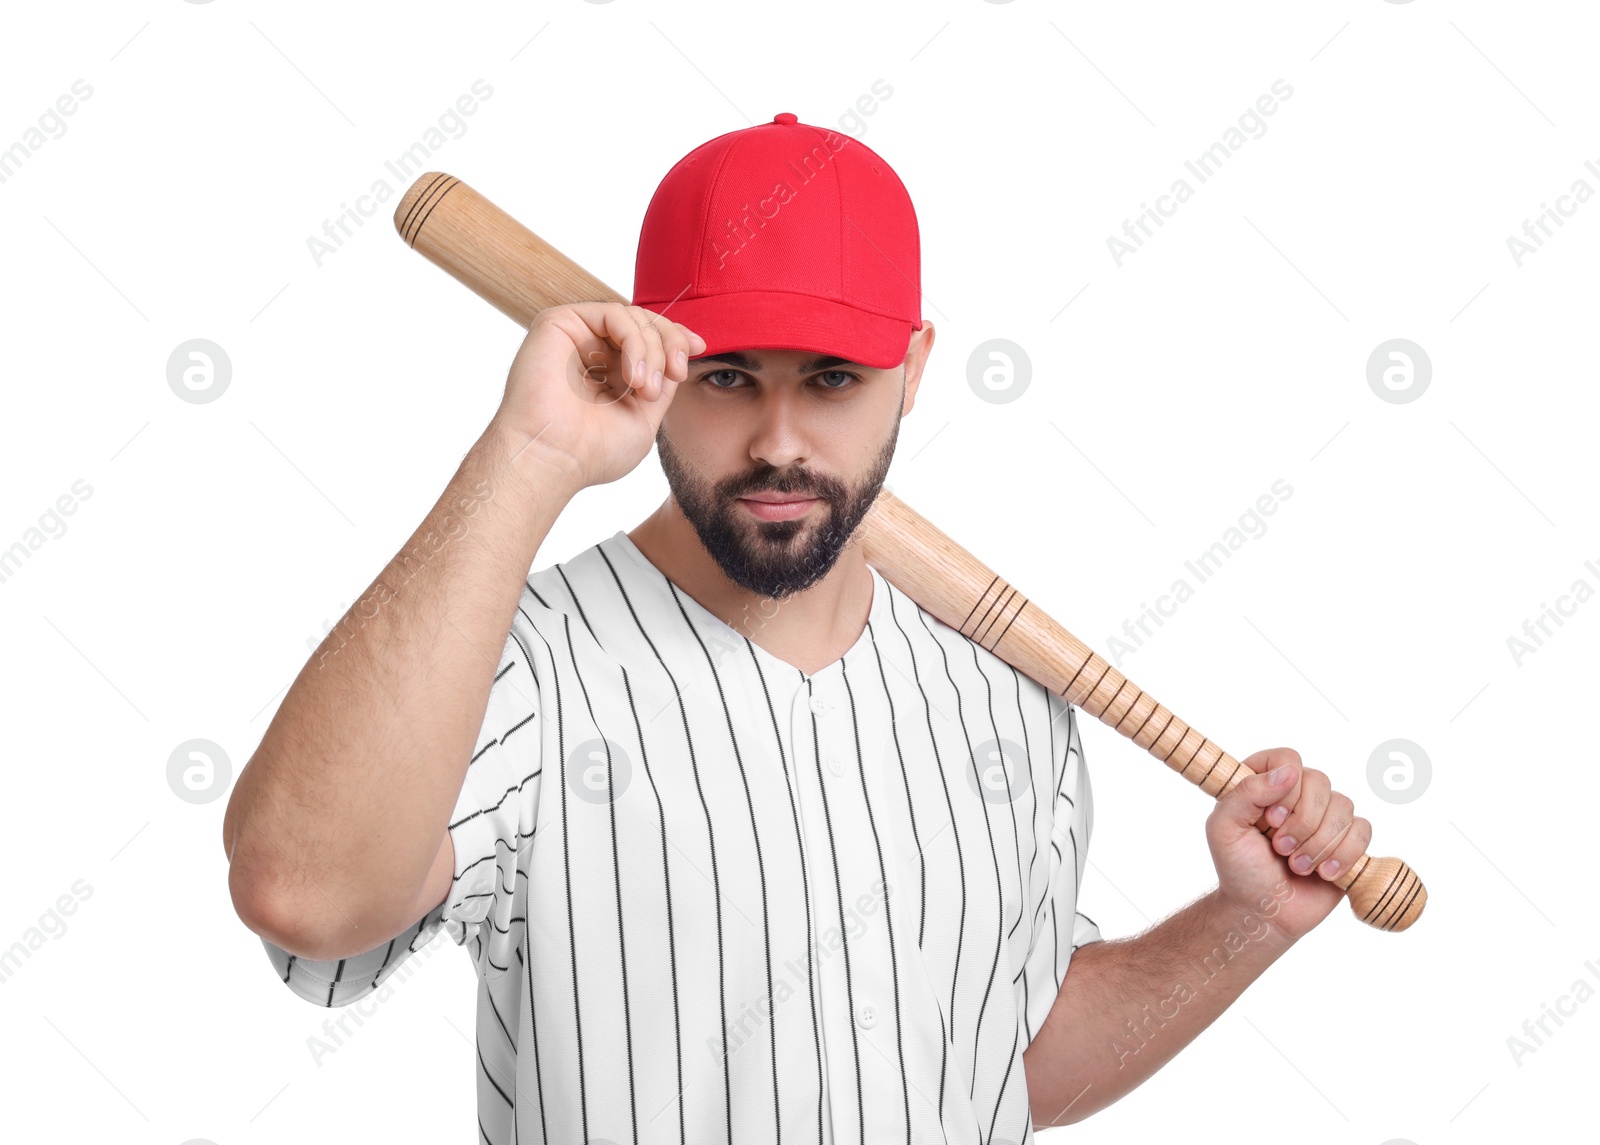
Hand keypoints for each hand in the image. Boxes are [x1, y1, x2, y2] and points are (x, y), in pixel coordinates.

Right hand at [490, 301, 705, 490]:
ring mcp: (576, 336)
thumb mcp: (645, 419)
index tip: (700, 349)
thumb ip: (662, 384)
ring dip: (653, 350)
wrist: (553, 459)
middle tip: (677, 372)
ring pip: (634, 317)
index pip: (650, 339)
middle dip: (671, 343)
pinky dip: (635, 340)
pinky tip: (633, 376)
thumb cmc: (592, 452)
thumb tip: (679, 355)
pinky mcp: (559, 323)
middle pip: (646, 322)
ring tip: (646, 389)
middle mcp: (592, 351)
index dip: (677, 338)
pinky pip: (613, 312)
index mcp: (610, 372)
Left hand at [1205, 747, 1372, 942]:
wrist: (1264, 911)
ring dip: (1319, 844)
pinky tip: (1325, 873)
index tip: (1270, 819)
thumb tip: (1288, 772)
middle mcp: (1295, 794)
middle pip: (1320, 781)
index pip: (1286, 759)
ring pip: (1344, 806)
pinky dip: (1344, 854)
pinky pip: (1363, 831)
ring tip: (1297, 866)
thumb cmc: (1240, 869)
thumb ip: (1245, 794)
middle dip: (1302, 822)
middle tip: (1281, 849)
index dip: (1285, 788)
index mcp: (1262, 782)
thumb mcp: (1224, 829)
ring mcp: (1323, 816)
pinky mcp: (1346, 840)